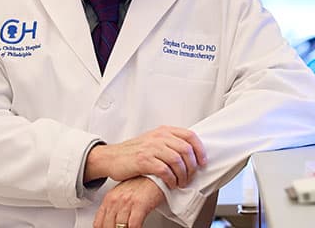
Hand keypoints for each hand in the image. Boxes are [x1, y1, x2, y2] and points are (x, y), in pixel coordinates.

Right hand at [85, 126, 206, 188]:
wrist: (111, 157)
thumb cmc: (133, 151)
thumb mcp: (153, 141)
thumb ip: (169, 143)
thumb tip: (190, 153)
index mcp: (163, 131)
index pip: (190, 136)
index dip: (200, 150)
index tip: (202, 162)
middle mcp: (159, 137)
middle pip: (186, 150)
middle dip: (192, 167)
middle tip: (191, 177)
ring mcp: (151, 148)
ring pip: (177, 161)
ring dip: (183, 175)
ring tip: (181, 182)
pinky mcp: (144, 160)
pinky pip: (165, 171)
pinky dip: (171, 180)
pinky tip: (170, 184)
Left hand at [93, 177, 163, 227]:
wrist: (155, 174)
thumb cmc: (141, 185)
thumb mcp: (122, 195)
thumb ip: (114, 208)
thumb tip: (111, 223)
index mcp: (109, 199)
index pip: (98, 223)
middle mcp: (116, 200)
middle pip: (108, 226)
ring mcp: (127, 202)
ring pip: (120, 227)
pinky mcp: (140, 204)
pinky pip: (134, 225)